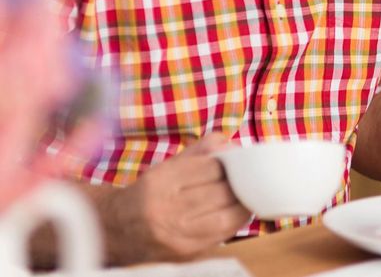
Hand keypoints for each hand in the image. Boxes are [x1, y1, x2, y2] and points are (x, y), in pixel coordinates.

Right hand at [96, 133, 250, 264]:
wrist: (116, 229)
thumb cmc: (150, 193)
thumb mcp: (169, 165)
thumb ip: (201, 151)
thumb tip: (231, 144)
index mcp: (161, 181)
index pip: (212, 168)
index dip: (230, 164)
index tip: (236, 163)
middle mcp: (165, 208)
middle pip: (221, 193)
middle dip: (239, 184)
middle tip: (248, 179)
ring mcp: (175, 234)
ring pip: (226, 216)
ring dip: (242, 204)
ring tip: (246, 196)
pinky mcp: (184, 252)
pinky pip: (222, 235)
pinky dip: (236, 222)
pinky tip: (237, 213)